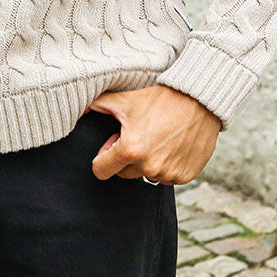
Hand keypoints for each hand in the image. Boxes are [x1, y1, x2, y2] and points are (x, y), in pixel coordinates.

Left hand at [85, 84, 221, 184]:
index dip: (103, 157)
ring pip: (146, 175)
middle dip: (126, 158)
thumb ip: (97, 106)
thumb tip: (78, 109)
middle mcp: (149, 167)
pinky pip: (167, 177)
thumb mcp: (125, 100)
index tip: (111, 146)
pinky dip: (167, 165)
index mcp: (129, 150)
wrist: (198, 100)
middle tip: (137, 136)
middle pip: (123, 173)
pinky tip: (172, 145)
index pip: (101, 170)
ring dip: (148, 162)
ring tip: (156, 138)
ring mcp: (168, 174)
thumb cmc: (159, 99)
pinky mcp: (185, 177)